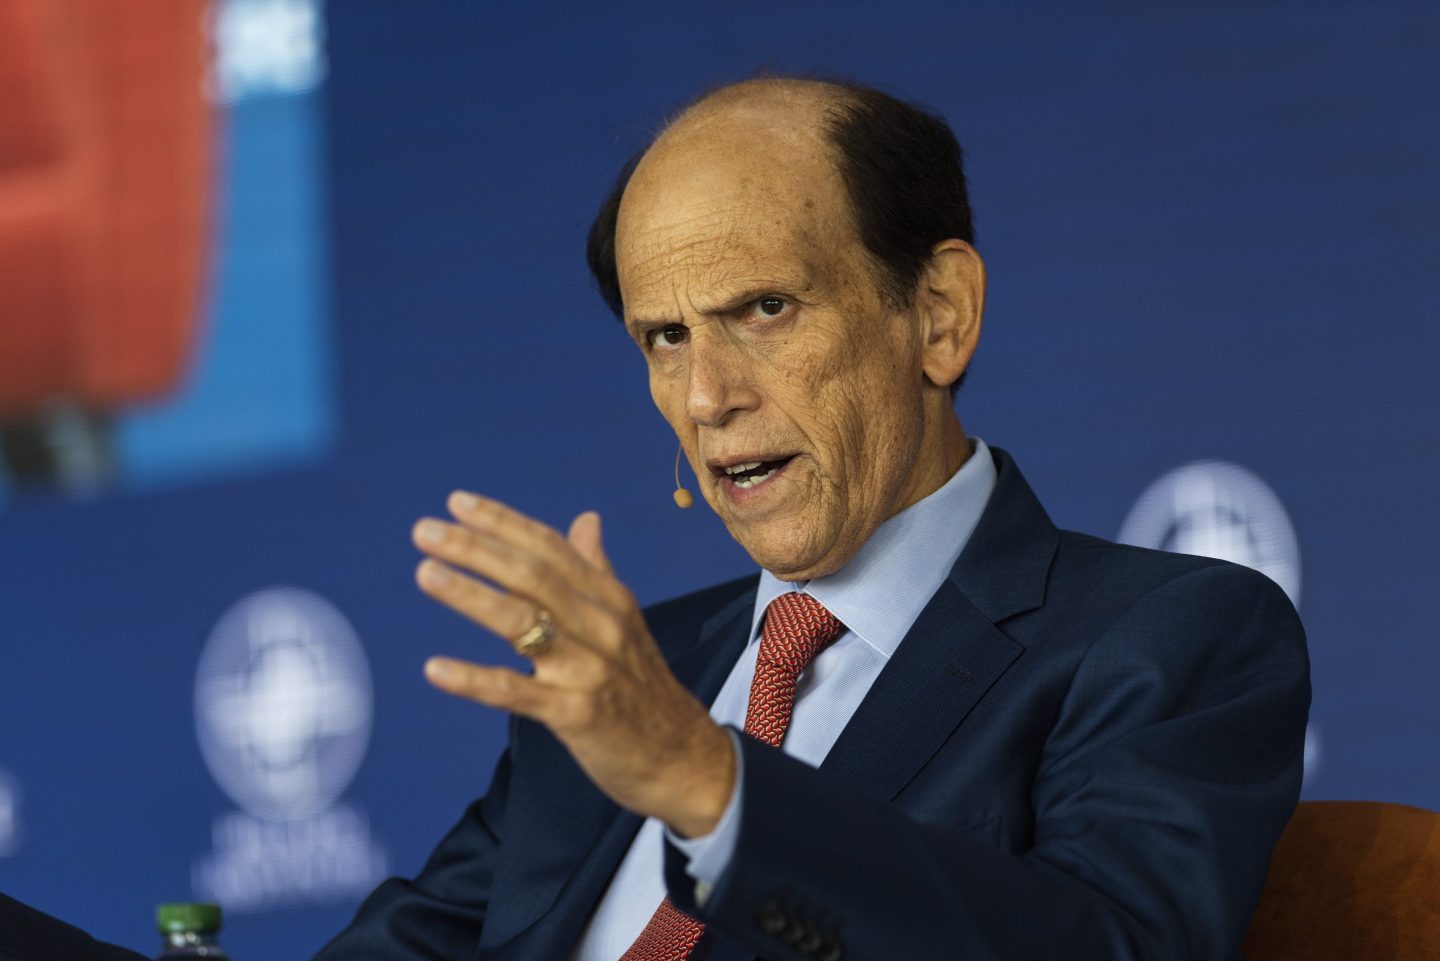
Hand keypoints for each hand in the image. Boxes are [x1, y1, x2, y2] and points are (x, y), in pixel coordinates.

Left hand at [411, 491, 735, 837]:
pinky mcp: (576, 714)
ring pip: (522, 623)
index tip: (457, 502)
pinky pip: (515, 693)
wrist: (683, 757)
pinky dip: (473, 680)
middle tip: (424, 530)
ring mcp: (588, 669)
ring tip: (425, 573)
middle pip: (532, 575)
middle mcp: (601, 625)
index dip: (503, 522)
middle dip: (476, 549)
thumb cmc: (643, 687)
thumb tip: (586, 519)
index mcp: (610, 598)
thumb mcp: (626, 622)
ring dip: (470, 595)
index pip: (551, 548)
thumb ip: (597, 570)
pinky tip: (434, 668)